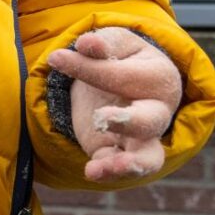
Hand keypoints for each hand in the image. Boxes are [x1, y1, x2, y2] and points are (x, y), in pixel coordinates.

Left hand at [46, 27, 183, 180]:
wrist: (120, 82)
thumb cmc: (119, 58)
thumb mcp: (113, 44)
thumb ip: (103, 44)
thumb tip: (87, 43)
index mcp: (158, 77)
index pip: (121, 76)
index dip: (88, 68)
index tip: (56, 58)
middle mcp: (158, 110)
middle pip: (150, 120)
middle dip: (129, 120)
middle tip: (101, 117)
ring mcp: (142, 137)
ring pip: (149, 157)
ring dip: (128, 164)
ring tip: (100, 168)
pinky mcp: (122, 152)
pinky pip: (121, 167)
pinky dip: (108, 172)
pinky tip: (91, 171)